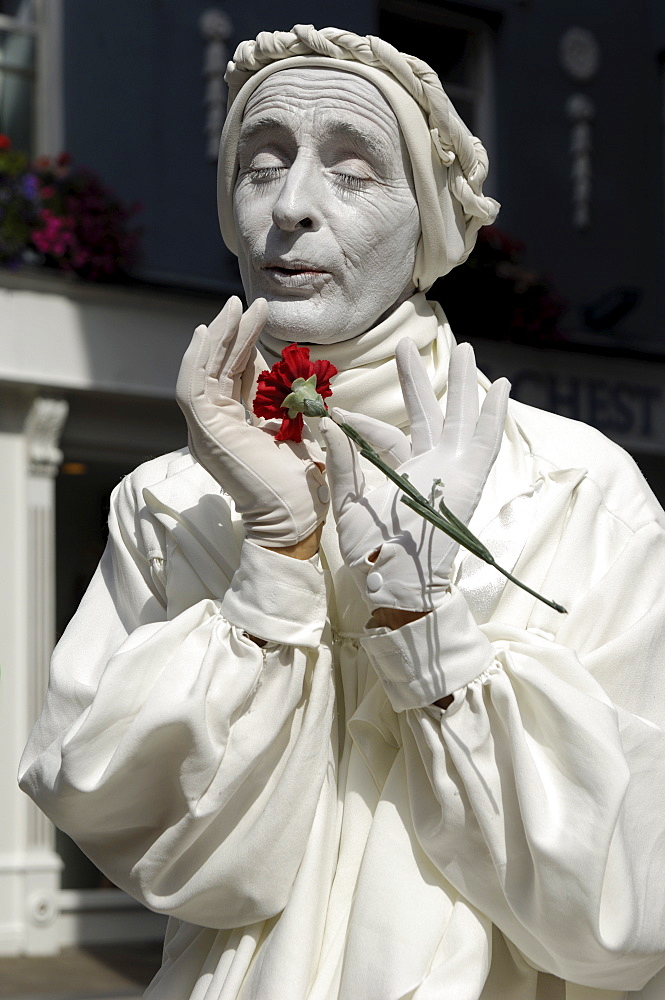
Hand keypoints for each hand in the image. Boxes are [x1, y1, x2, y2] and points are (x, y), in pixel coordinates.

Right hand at [176, 296, 328, 548]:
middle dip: (234, 333)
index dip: (245, 344)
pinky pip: (192, 388)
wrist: (296, 519)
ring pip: (205, 372)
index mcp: (234, 427)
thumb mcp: (294, 429)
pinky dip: (197, 359)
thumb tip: (288, 373)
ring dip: (219, 337)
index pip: (235, 376)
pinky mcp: (206, 434)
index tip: (260, 316)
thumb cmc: (302, 485)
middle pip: (220, 369)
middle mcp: (216, 427)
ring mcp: (207, 431)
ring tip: (235, 306)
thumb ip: (283, 402)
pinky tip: (208, 332)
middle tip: (250, 302)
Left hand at [320, 339, 508, 612]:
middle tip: (406, 344)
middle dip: (417, 379)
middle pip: (426, 413)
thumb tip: (330, 425)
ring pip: (458, 417)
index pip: (383, 436)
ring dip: (462, 384)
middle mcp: (428, 467)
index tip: (336, 415)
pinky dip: (493, 414)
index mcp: (400, 473)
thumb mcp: (348, 505)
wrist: (395, 582)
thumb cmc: (369, 553)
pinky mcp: (470, 479)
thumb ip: (342, 466)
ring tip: (466, 349)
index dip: (361, 424)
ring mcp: (451, 471)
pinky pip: (484, 441)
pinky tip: (500, 386)